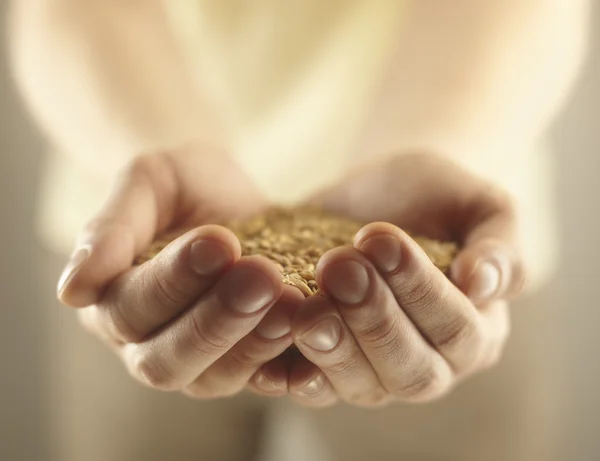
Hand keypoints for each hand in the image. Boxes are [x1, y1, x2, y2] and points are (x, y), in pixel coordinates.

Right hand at [57, 145, 301, 398]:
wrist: (225, 196)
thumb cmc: (180, 185)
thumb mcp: (145, 182)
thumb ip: (110, 228)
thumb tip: (71, 290)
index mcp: (111, 301)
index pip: (131, 307)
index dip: (173, 280)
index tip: (218, 241)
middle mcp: (147, 343)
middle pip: (167, 360)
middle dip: (217, 320)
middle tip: (262, 276)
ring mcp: (197, 360)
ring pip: (215, 377)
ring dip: (254, 341)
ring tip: (294, 300)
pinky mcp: (243, 361)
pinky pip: (260, 378)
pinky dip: (285, 358)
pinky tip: (314, 325)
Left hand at [251, 153, 525, 406]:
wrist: (384, 195)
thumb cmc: (440, 198)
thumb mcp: (482, 206)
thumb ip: (497, 245)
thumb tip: (483, 283)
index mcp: (476, 333)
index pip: (455, 328)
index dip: (419, 288)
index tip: (380, 238)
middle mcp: (429, 364)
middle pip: (408, 370)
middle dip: (372, 319)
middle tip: (338, 266)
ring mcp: (375, 370)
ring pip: (359, 385)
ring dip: (331, 346)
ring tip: (303, 306)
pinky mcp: (326, 361)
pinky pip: (311, 384)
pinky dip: (289, 372)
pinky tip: (271, 350)